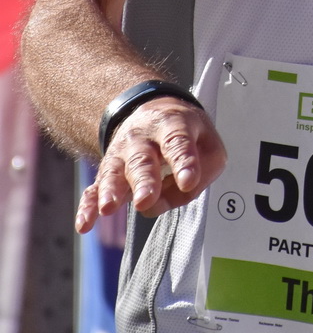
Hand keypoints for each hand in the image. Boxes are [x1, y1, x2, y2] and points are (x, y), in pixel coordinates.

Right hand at [75, 99, 226, 232]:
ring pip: (114, 173)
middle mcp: (142, 139)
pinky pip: (94, 189)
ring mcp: (121, 155)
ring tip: (109, 208)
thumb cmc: (184, 131)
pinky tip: (85, 224)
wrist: (150, 109)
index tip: (188, 182)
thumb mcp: (208, 141)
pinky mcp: (107, 171)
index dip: (184, 163)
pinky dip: (88, 207)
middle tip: (146, 200)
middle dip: (144, 181)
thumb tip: (182, 192)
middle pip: (142, 160)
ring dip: (111, 191)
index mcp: (172, 125)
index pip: (178, 143)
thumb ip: (204, 170)